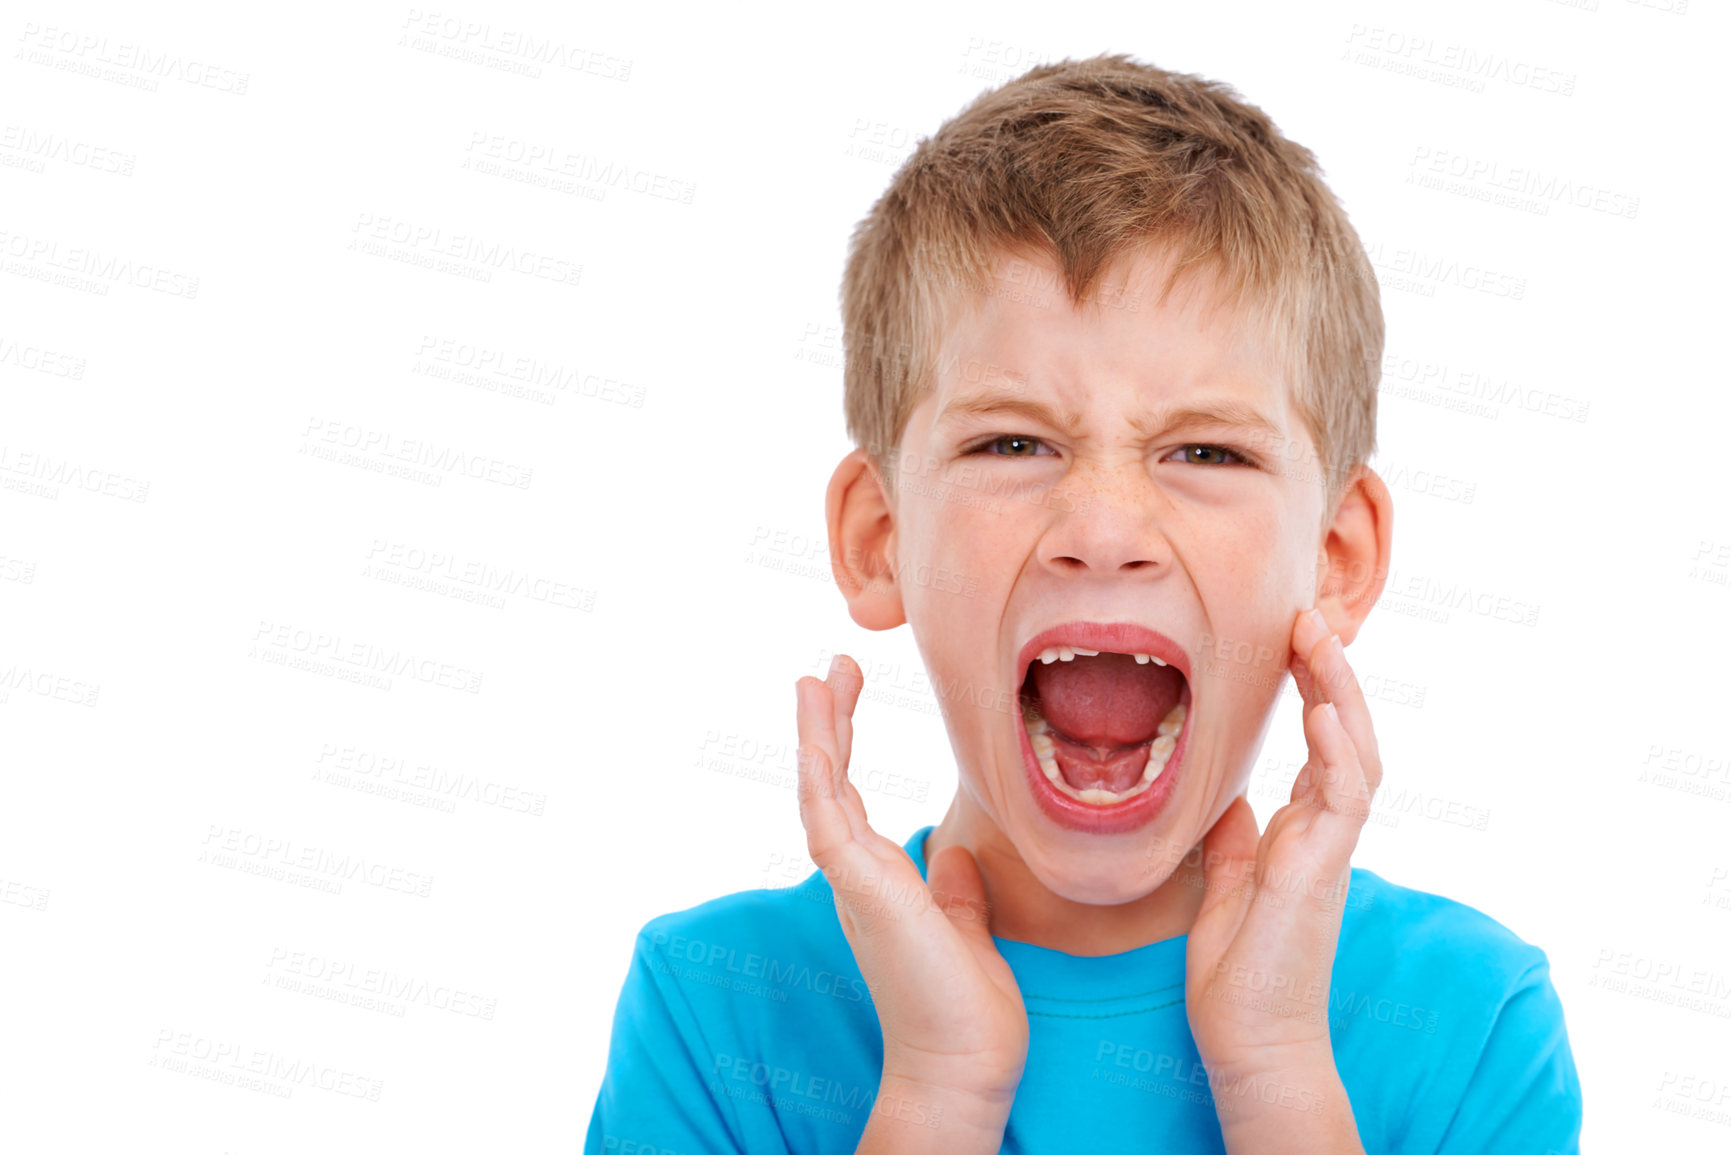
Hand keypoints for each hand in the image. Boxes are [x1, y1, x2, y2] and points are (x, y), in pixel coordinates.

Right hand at [794, 655, 1027, 1126]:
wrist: (962, 1067)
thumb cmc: (966, 1009)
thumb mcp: (966, 928)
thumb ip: (956, 890)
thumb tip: (953, 855)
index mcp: (879, 879)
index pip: (851, 795)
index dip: (843, 739)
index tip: (845, 687)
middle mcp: (858, 876)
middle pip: (829, 781)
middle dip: (828, 720)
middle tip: (833, 664)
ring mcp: (855, 883)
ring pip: (821, 793)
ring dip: (816, 734)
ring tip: (816, 677)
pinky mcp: (863, 892)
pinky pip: (828, 826)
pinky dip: (818, 778)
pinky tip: (815, 736)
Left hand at [1183, 608, 1380, 1146]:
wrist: (1252, 1042)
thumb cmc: (1238, 975)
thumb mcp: (1224, 886)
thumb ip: (1231, 837)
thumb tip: (1226, 794)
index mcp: (1300, 831)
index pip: (1317, 742)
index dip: (1309, 687)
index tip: (1288, 637)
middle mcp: (1323, 832)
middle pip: (1343, 732)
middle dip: (1327, 671)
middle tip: (1306, 613)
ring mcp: (1329, 850)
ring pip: (1353, 752)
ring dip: (1337, 691)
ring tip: (1316, 635)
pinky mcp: (1322, 872)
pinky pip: (1343, 800)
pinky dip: (1335, 752)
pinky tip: (1320, 712)